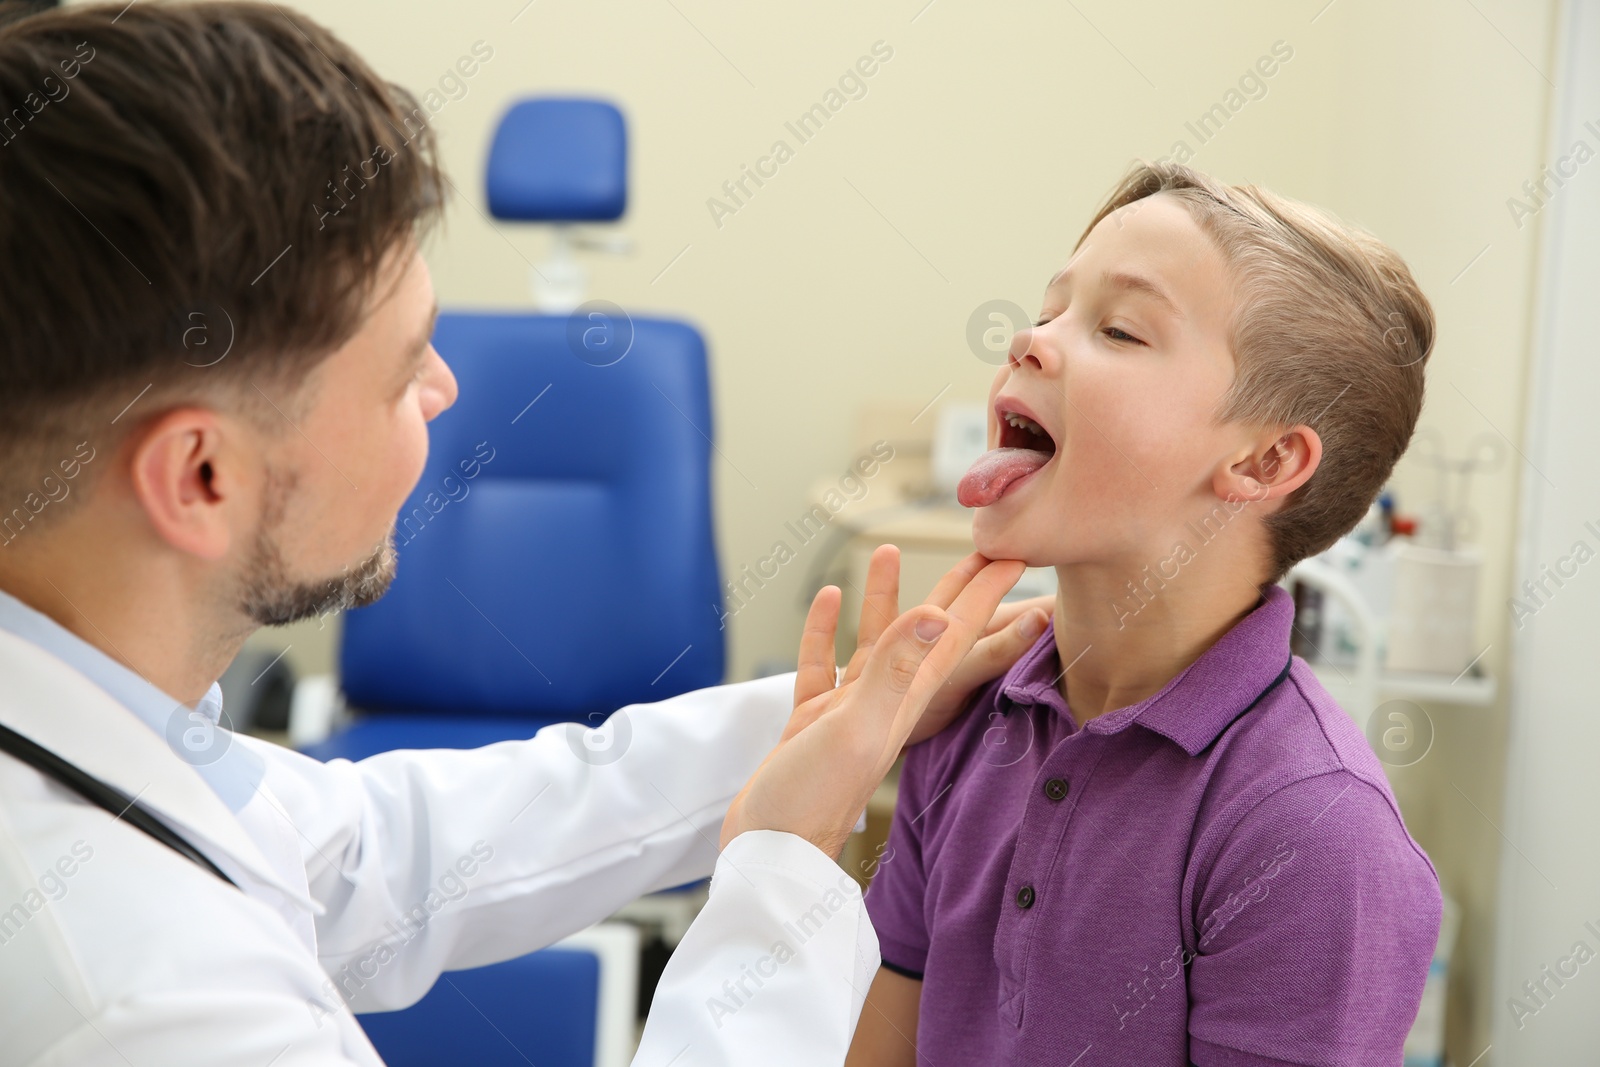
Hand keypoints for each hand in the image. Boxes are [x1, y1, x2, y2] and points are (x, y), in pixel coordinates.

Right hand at [720, 546, 1024, 859]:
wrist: (769, 852)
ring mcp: (849, 711)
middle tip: (982, 545)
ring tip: (889, 550)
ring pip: (874, 640)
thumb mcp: (857, 726)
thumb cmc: (812, 799)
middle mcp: (886, 702)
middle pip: (927, 631)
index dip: (985, 594)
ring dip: (885, 596)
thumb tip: (934, 613)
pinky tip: (827, 599)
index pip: (955, 634)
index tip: (1014, 555)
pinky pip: (824, 662)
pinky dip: (827, 629)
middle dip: (955, 587)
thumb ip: (893, 670)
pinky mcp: (813, 720)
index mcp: (905, 701)